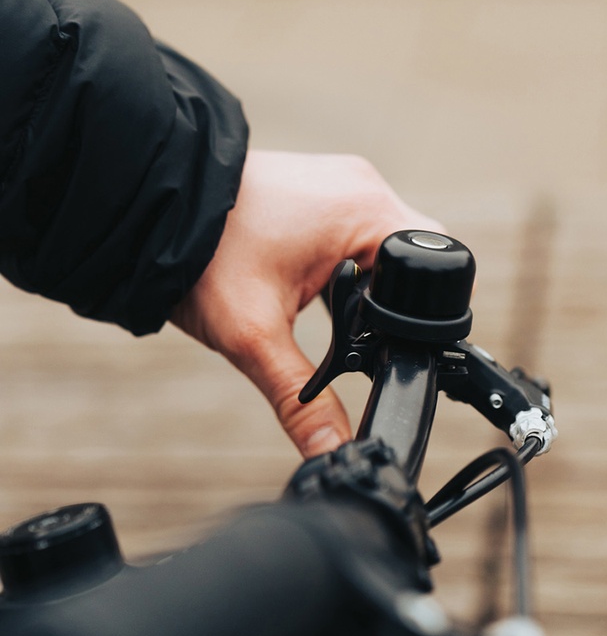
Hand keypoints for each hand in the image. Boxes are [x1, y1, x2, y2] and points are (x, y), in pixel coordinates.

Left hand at [171, 150, 445, 456]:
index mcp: (367, 213)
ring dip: (369, 283)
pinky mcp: (322, 188)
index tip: (385, 346)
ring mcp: (343, 183)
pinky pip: (357, 231)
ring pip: (385, 247)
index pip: (430, 272)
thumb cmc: (201, 256)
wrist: (147, 204)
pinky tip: (315, 283)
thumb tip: (333, 452)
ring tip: (329, 307)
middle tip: (349, 330)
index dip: (419, 319)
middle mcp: (365, 189)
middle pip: (413, 261)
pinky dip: (348, 263)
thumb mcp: (254, 338)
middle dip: (390, 304)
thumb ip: (300, 401)